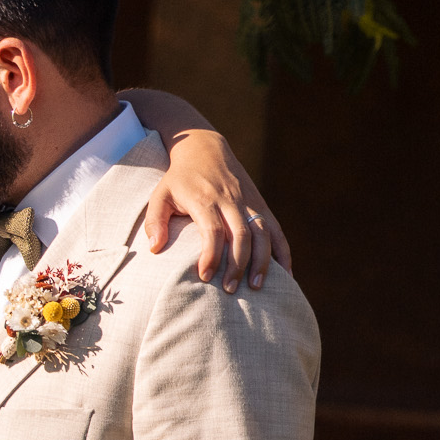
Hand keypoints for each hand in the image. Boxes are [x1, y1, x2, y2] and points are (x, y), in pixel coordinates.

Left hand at [143, 130, 290, 293]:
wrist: (204, 148)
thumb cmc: (179, 179)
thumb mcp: (160, 195)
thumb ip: (154, 221)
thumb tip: (154, 249)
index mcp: (205, 198)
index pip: (212, 230)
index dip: (211, 255)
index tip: (205, 277)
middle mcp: (230, 200)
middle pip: (241, 233)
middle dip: (238, 263)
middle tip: (230, 290)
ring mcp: (248, 201)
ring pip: (262, 232)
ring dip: (262, 260)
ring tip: (256, 286)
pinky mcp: (260, 203)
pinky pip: (275, 228)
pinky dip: (282, 250)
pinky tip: (286, 273)